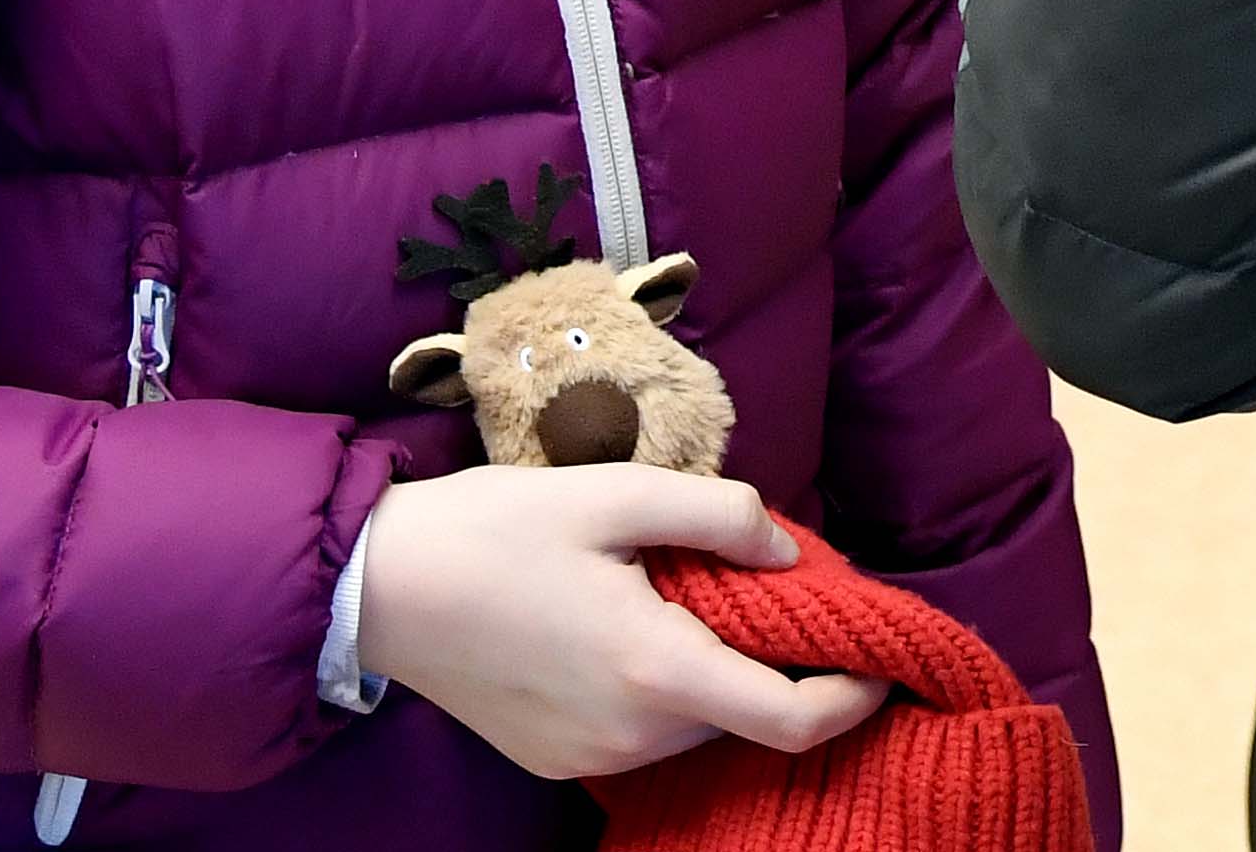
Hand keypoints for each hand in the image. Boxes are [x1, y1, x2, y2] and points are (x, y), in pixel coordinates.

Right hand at [355, 468, 888, 780]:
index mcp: (655, 674)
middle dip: (778, 660)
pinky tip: (638, 625)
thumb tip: (790, 548)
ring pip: (695, 722)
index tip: (881, 654)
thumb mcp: (615, 495)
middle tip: (770, 585)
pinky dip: (666, 687)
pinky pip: (642, 731)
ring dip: (716, 669)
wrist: (374, 587)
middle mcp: (629, 736)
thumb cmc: (493, 530)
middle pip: (744, 715)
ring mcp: (587, 758)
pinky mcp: (554, 759)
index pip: (792, 719)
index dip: (854, 695)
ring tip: (694, 592)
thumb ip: (719, 516)